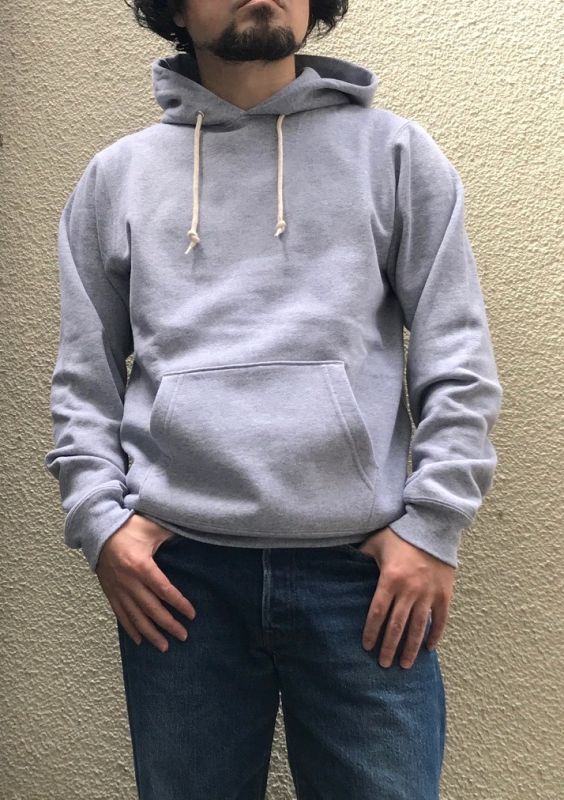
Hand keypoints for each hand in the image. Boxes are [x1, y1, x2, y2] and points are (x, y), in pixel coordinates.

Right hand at [95, 513, 196, 651]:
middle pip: (152, 609)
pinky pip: (121, 614)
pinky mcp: (110, 592)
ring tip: (164, 646)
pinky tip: (140, 640)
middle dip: (169, 625)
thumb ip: (170, 535)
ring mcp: (118, 589)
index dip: (179, 604)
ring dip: (151, 633)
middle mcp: (129, 581)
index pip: (164, 591)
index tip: (191, 615)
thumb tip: (191, 533)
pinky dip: (131, 629)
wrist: (97, 529)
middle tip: (183, 636)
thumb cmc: (128, 526)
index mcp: (141, 566)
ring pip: (136, 617)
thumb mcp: (152, 527)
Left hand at [357, 526, 454, 668]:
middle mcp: (409, 590)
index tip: (366, 647)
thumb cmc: (400, 534)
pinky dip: (434, 635)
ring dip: (410, 648)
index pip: (377, 612)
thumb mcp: (375, 543)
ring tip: (404, 665)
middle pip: (397, 626)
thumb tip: (341, 563)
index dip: (371, 631)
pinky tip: (428, 649)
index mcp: (390, 579)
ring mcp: (428, 593)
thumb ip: (360, 556)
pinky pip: (440, 620)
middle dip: (389, 647)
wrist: (433, 526)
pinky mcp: (444, 594)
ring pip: (418, 628)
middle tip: (383, 664)